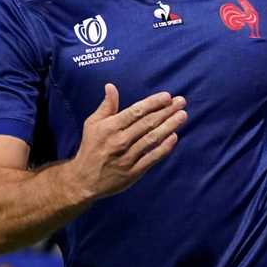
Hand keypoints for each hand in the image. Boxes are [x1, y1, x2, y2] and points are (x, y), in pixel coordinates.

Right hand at [70, 84, 186, 199]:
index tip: (167, 96)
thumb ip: (106, 106)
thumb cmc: (90, 148)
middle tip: (181, 102)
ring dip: (169, 126)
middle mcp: (120, 141)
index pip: (136, 111)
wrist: (84, 180)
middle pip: (147, 123)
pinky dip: (164, 148)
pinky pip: (152, 158)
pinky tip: (174, 137)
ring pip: (152, 139)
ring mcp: (128, 157)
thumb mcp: (92, 124)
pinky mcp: (134, 172)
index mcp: (110, 127)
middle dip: (166, 111)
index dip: (153, 103)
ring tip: (182, 116)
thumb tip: (111, 86)